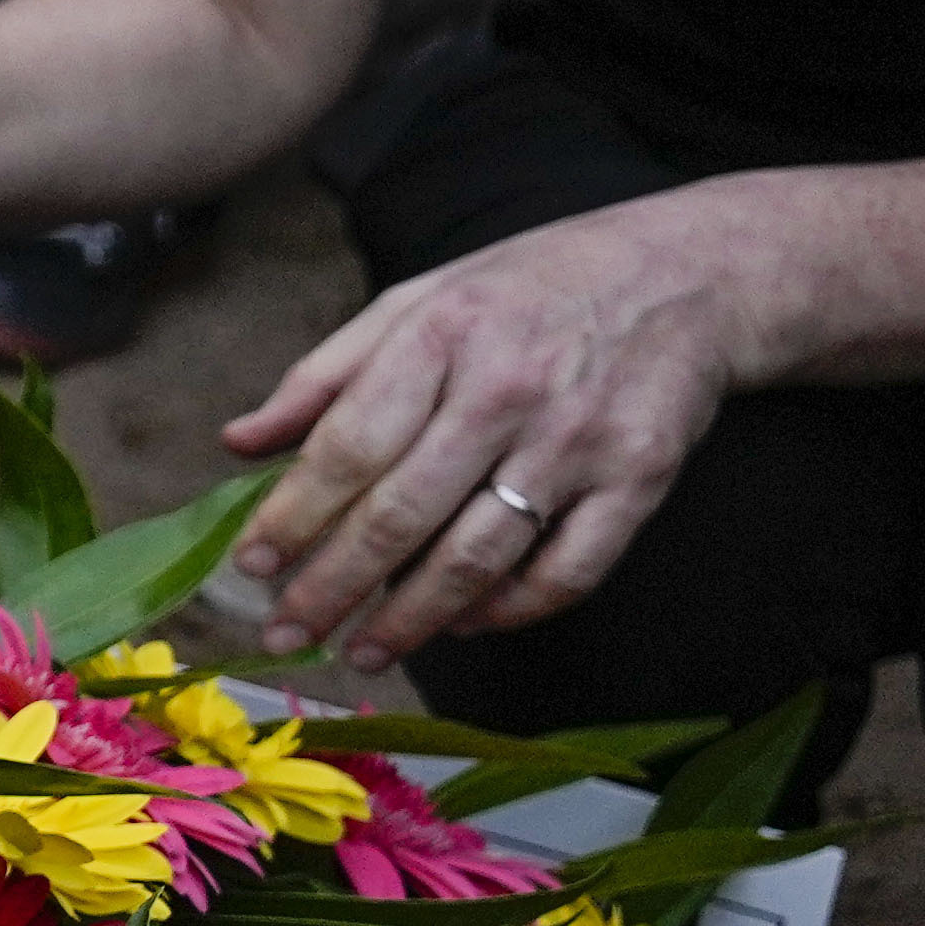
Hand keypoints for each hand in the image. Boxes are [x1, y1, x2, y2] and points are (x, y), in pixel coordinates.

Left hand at [220, 199, 776, 663]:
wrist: (686, 275)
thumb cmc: (530, 290)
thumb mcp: (419, 301)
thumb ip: (325, 376)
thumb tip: (239, 443)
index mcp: (441, 336)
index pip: (348, 447)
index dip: (291, 517)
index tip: (250, 568)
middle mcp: (506, 391)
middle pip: (402, 514)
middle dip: (331, 587)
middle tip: (285, 634)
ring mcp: (577, 441)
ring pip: (478, 558)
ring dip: (410, 620)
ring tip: (360, 651)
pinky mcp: (639, 479)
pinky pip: (566, 572)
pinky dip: (509, 611)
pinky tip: (462, 625)